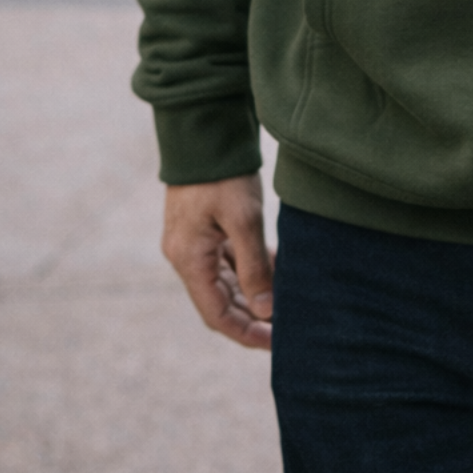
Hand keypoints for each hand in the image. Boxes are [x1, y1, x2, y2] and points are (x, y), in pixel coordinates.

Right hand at [162, 174, 274, 349]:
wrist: (204, 130)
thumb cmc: (223, 174)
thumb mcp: (244, 221)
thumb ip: (254, 267)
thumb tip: (266, 310)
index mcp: (189, 260)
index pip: (216, 314)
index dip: (245, 333)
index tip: (275, 343)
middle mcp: (186, 256)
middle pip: (220, 302)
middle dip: (252, 318)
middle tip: (286, 330)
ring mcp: (193, 242)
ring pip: (225, 282)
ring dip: (253, 295)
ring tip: (286, 304)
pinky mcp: (203, 228)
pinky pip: (227, 261)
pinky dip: (249, 270)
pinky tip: (276, 271)